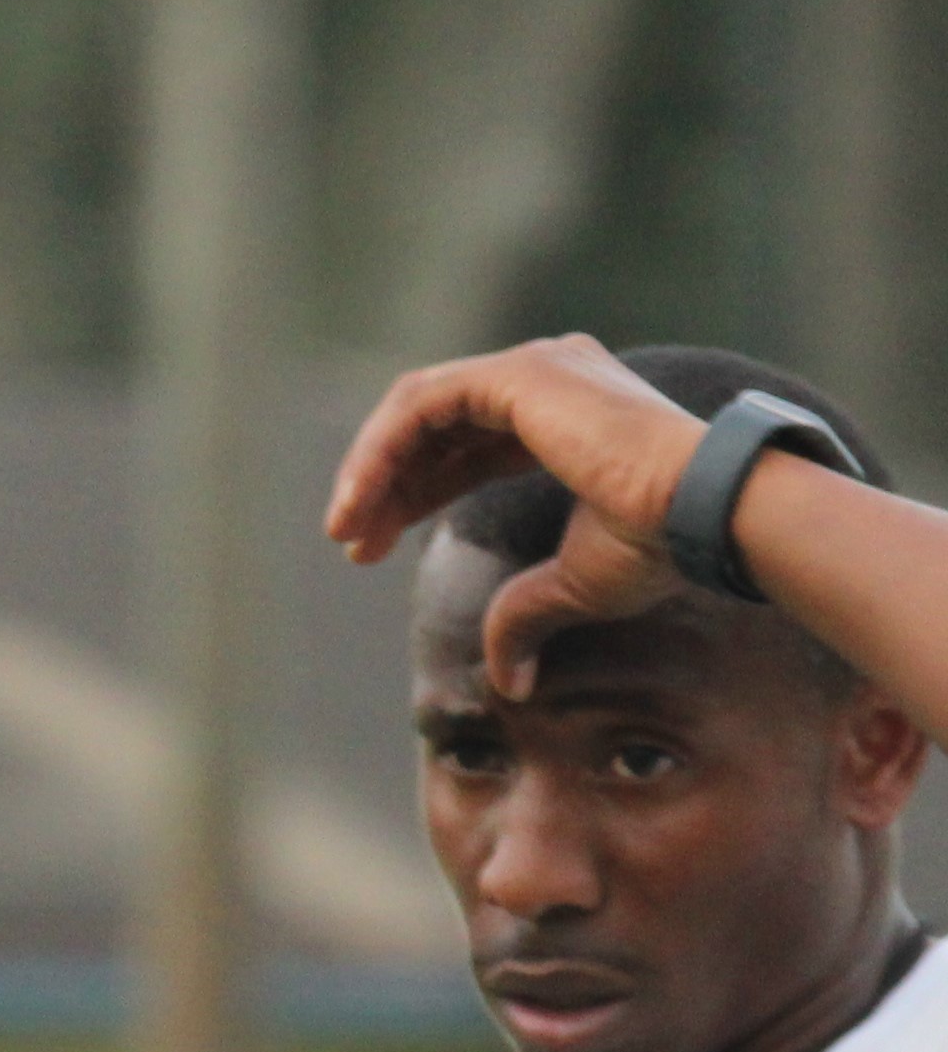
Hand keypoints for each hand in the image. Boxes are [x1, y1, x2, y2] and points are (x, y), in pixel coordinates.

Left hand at [324, 335, 706, 698]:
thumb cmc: (660, 543)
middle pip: (435, 427)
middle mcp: (551, 378)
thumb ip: (526, 616)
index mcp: (566, 416)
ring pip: (417, 412)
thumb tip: (511, 683)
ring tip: (345, 533)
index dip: (414, 494)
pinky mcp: (519, 374)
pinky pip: (419, 407)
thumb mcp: (574, 585)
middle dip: (386, 485)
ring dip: (371, 471)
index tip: (369, 548)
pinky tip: (359, 507)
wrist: (705, 510)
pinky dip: (379, 453)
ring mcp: (536, 368)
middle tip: (351, 543)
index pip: (466, 446)